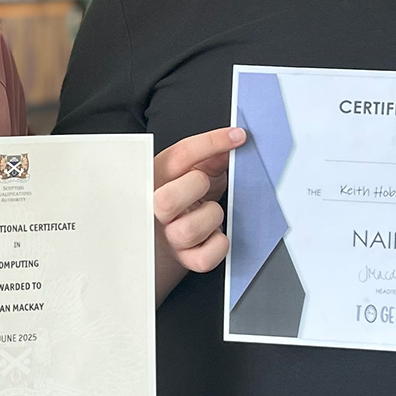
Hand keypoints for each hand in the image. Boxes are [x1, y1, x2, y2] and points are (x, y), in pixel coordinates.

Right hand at [153, 127, 246, 274]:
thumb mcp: (192, 169)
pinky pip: (205, 257)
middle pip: (167, 200)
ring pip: (188, 231)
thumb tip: (233, 141)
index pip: (181, 154)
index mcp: (158, 176)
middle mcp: (157, 207)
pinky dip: (219, 245)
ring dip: (211, 217)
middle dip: (195, 186)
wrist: (169, 231)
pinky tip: (216, 233)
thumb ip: (211, 157)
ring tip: (211, 211)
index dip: (212, 142)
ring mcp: (169, 235)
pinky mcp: (185, 258)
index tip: (237, 136)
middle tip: (204, 183)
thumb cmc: (183, 195)